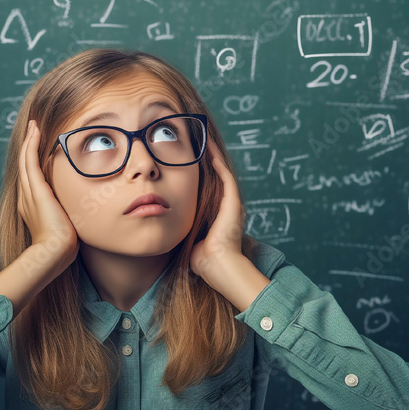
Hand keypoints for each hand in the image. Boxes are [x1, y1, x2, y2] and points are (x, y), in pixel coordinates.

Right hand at [18, 120, 79, 265]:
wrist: (53, 252)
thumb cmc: (63, 246)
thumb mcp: (66, 225)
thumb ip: (69, 214)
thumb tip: (83, 210)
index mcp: (33, 204)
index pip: (32, 176)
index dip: (33, 160)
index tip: (39, 147)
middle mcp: (27, 196)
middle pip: (25, 164)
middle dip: (29, 145)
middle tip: (32, 128)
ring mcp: (29, 192)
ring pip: (25, 159)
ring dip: (29, 141)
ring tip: (33, 126)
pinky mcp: (34, 189)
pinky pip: (30, 160)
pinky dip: (31, 144)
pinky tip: (35, 131)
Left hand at [190, 139, 246, 278]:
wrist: (218, 265)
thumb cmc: (204, 261)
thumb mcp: (192, 243)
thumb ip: (187, 236)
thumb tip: (173, 237)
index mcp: (219, 218)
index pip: (210, 192)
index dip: (202, 178)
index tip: (191, 167)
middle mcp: (228, 209)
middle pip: (218, 180)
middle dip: (210, 164)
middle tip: (201, 148)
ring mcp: (233, 205)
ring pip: (223, 175)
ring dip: (215, 159)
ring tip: (207, 144)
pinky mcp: (234, 202)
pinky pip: (227, 178)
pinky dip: (220, 164)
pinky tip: (211, 153)